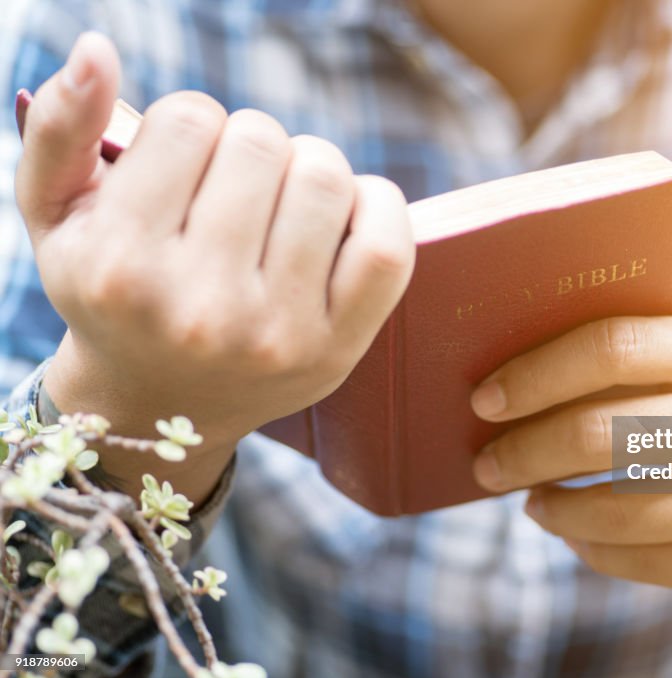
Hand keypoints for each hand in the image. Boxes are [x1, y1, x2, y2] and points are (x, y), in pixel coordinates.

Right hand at [16, 33, 414, 502]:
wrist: (164, 406)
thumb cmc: (113, 295)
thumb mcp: (57, 218)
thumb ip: (61, 129)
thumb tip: (95, 50)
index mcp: (122, 266)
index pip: (190, 119)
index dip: (193, 127)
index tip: (184, 167)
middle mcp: (200, 307)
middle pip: (262, 141)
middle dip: (250, 147)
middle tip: (235, 189)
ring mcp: (276, 332)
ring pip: (325, 176)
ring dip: (309, 168)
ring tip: (281, 203)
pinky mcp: (338, 349)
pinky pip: (387, 244)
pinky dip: (376, 205)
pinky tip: (345, 213)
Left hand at [469, 315, 671, 608]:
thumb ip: (662, 351)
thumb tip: (536, 365)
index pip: (612, 348)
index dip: (536, 373)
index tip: (487, 397)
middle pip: (600, 432)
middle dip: (524, 450)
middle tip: (488, 460)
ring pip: (614, 510)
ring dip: (552, 506)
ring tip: (530, 498)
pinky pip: (643, 562)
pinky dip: (590, 547)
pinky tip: (575, 530)